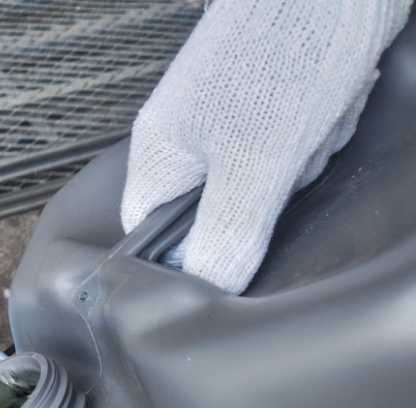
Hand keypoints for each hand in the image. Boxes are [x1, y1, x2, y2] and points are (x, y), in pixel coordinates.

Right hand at [121, 0, 409, 292]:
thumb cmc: (287, 43)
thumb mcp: (256, 163)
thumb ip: (226, 234)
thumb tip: (209, 288)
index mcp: (160, 155)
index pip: (153, 238)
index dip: (195, 255)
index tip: (231, 251)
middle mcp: (188, 135)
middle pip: (221, 212)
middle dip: (267, 199)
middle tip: (285, 167)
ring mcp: (232, 115)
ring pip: (267, 180)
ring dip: (305, 159)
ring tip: (312, 122)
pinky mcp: (274, 96)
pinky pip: (298, 144)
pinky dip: (323, 131)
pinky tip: (330, 104)